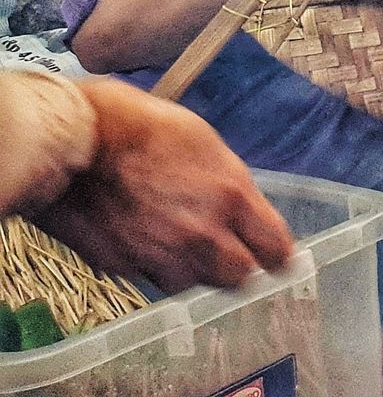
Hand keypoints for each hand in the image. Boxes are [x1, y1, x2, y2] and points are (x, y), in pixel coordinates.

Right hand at [34, 79, 293, 292]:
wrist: (78, 139)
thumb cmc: (142, 127)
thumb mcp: (206, 144)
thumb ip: (230, 185)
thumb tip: (243, 209)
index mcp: (231, 197)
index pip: (276, 249)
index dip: (277, 254)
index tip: (276, 254)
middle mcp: (202, 234)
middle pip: (239, 277)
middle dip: (238, 266)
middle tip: (230, 251)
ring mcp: (161, 254)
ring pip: (194, 283)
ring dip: (194, 269)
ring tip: (181, 241)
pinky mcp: (124, 265)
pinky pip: (152, 277)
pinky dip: (155, 265)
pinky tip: (146, 239)